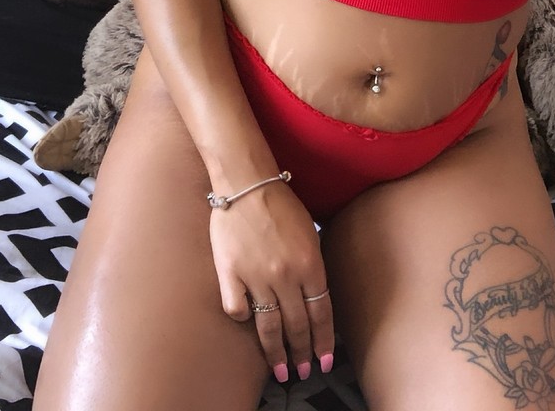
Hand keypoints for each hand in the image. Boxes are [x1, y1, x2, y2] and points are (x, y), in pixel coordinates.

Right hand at [210, 182, 334, 382]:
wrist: (246, 183)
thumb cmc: (281, 204)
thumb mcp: (310, 233)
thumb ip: (312, 267)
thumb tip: (314, 299)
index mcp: (310, 264)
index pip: (321, 313)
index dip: (323, 341)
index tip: (324, 361)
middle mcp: (286, 275)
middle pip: (297, 325)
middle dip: (302, 353)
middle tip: (302, 372)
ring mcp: (256, 277)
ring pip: (269, 326)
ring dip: (276, 353)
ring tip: (281, 371)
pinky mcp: (230, 274)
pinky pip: (237, 309)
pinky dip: (242, 319)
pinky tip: (246, 322)